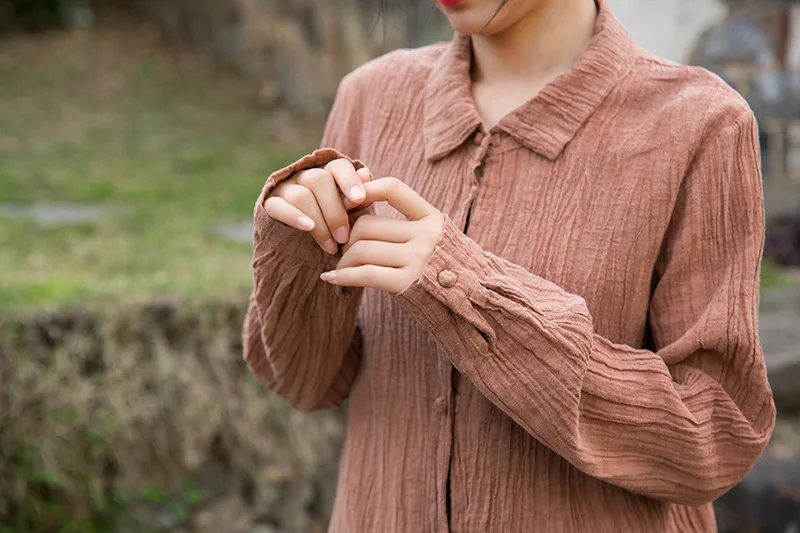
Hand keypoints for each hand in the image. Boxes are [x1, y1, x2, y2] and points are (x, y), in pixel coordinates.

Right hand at [263, 158, 370, 253]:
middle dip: (335, 211)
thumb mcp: (350, 214)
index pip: (338, 166)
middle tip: (344, 237)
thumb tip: (365, 175)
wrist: (301, 248)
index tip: (361, 199)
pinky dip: (294, 216)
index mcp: (327, 173)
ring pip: (301, 196)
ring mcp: (285, 188)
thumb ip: (357, 197)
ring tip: (331, 247)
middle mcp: (305, 175)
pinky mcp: (270, 204)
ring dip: (319, 223)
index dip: (349, 180)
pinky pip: (278, 206)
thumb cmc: (334, 227)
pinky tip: (308, 228)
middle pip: (319, 180)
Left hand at [320, 177, 444, 292]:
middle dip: (346, 237)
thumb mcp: (426, 234)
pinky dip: (342, 276)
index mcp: (432, 217)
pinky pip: (364, 274)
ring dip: (343, 260)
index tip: (346, 203)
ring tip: (341, 266)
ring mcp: (418, 260)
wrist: (461, 302)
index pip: (393, 189)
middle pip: (367, 225)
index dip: (365, 191)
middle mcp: (427, 236)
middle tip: (342, 249)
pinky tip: (330, 278)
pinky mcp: (407, 284)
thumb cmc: (434, 265)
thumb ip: (399, 214)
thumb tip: (359, 178)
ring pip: (361, 249)